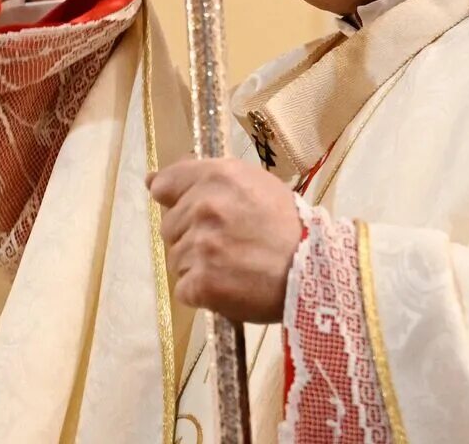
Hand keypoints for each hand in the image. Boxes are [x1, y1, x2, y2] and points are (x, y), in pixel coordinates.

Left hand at [148, 158, 300, 323]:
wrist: (316, 271)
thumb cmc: (288, 226)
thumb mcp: (253, 184)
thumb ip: (204, 177)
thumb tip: (152, 181)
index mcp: (218, 176)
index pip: (165, 184)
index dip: (175, 200)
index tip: (190, 212)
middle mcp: (204, 207)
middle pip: (170, 226)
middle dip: (191, 236)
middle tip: (229, 245)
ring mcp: (201, 246)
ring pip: (176, 259)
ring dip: (198, 266)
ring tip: (234, 267)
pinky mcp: (202, 283)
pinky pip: (184, 289)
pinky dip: (202, 293)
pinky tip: (229, 287)